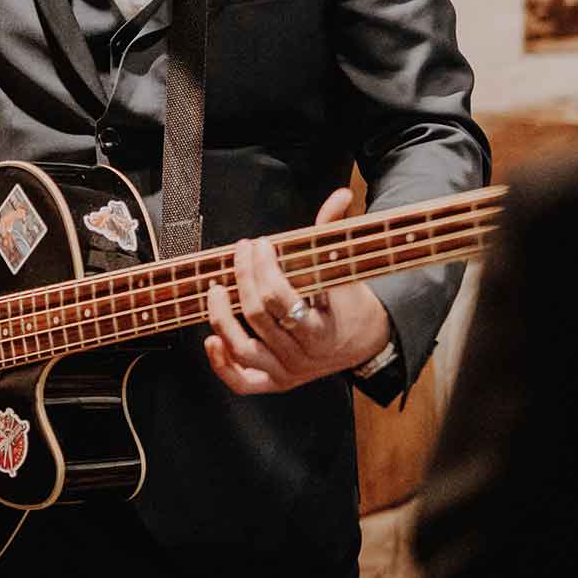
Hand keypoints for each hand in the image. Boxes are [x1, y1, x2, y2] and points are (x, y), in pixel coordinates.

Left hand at [204, 188, 391, 395]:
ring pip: (243, 349)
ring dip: (222, 317)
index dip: (264, 268)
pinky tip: (210, 340)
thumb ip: (334, 231)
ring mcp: (288, 372)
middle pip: (259, 316)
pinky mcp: (276, 383)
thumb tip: (342, 195)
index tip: (261, 244)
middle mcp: (304, 356)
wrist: (366, 342)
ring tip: (217, 288)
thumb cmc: (350, 300)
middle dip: (245, 277)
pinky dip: (222, 365)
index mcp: (323, 329)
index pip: (281, 298)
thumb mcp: (345, 268)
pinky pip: (242, 383)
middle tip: (241, 252)